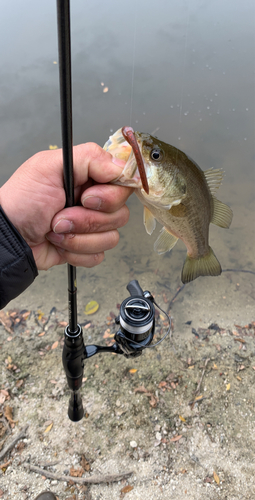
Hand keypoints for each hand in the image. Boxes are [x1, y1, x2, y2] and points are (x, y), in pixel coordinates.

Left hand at [0, 143, 131, 269]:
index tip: (87, 198)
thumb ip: (90, 158)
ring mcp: (91, 226)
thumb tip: (121, 167)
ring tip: (55, 230)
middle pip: (120, 213)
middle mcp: (94, 200)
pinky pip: (99, 255)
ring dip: (78, 237)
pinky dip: (76, 252)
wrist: (8, 238)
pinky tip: (59, 244)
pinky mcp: (86, 247)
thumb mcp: (49, 166)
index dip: (110, 195)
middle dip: (87, 218)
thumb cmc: (21, 201)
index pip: (123, 184)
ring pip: (111, 237)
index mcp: (89, 177)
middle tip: (61, 215)